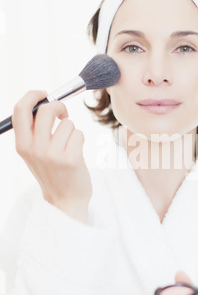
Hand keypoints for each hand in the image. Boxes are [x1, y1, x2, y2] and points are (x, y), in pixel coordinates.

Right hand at [12, 90, 92, 222]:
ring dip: (72, 131)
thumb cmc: (52, 172)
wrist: (65, 200)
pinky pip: (79, 134)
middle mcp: (34, 149)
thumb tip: (44, 102)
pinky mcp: (71, 159)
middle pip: (47, 110)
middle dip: (60, 107)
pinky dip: (80, 140)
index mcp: (22, 145)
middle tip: (64, 114)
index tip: (44, 94)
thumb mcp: (34, 153)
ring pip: (68, 123)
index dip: (33, 96)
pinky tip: (76, 154)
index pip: (21, 110)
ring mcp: (52, 155)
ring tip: (69, 147)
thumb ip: (35, 130)